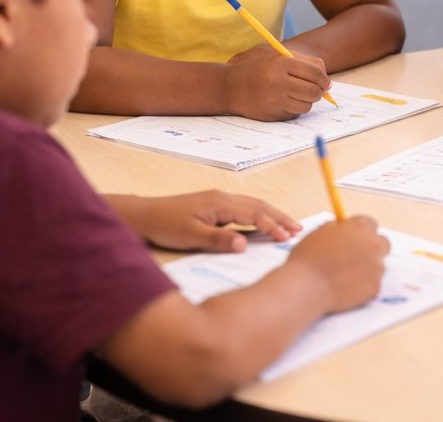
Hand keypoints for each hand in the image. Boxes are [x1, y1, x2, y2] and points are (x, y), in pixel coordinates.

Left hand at [116, 191, 301, 252]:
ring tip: (288, 226)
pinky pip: (243, 209)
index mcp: (220, 203)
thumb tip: (245, 245)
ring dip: (271, 215)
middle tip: (298, 230)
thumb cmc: (165, 225)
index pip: (254, 213)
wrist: (143, 215)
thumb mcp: (191, 236)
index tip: (287, 238)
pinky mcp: (214, 206)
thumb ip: (219, 240)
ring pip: (253, 205)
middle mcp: (223, 197)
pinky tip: (263, 224)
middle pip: (259, 205)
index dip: (273, 226)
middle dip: (280, 217)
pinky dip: (258, 215)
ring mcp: (219, 200)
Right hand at [222, 44, 327, 120]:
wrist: (229, 87)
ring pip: (306, 105)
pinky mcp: (272, 114)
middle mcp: (278, 82)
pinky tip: (286, 101)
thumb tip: (327, 81)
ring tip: (299, 94)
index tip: (325, 82)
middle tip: (318, 90)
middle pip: (313, 91)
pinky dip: (296, 108)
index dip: (324, 79)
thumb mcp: (276, 55)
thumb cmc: (257, 67)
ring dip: (308, 101)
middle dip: (320, 92)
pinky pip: (295, 114)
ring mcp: (274, 100)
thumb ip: (304, 61)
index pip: (315, 73)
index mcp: (280, 63)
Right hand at [289, 216, 390, 313]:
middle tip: (356, 257)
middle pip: (382, 243)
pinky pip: (372, 284)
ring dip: (367, 269)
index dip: (362, 233)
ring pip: (378, 265)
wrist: (306, 286)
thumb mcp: (320, 233)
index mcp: (359, 227)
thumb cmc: (308, 260)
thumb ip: (339, 229)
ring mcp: (376, 266)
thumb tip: (344, 230)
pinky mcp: (375, 287)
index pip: (370, 224)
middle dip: (372, 249)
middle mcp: (372, 244)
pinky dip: (363, 287)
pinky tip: (345, 288)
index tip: (356, 240)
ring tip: (344, 276)